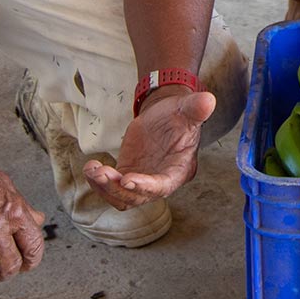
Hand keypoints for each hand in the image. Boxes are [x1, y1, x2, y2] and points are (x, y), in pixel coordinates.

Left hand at [83, 89, 216, 208]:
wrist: (164, 115)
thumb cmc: (179, 114)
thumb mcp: (188, 109)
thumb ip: (197, 109)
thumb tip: (208, 100)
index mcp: (179, 170)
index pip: (162, 186)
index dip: (145, 186)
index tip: (127, 180)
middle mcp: (161, 182)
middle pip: (138, 197)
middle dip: (118, 189)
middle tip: (103, 173)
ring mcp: (143, 182)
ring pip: (122, 198)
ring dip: (105, 188)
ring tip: (94, 169)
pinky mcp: (127, 176)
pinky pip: (111, 188)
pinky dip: (99, 182)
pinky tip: (91, 167)